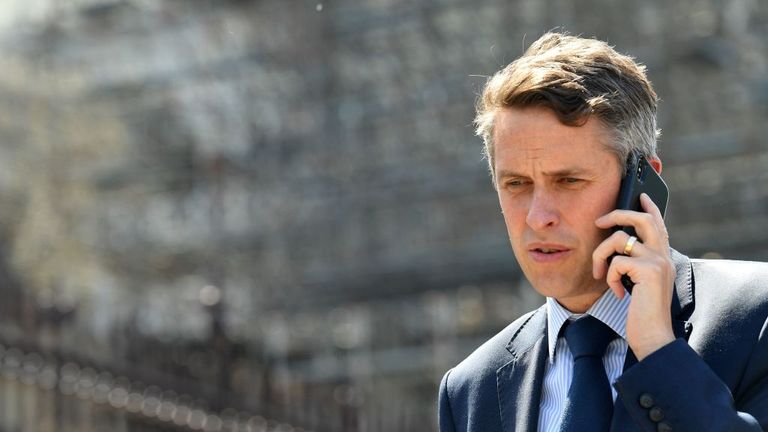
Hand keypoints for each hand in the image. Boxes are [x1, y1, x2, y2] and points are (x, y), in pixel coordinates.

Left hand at [592, 193, 675, 359]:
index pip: (658, 224)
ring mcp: (658, 261)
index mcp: (662, 257)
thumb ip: (634, 264)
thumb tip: (617, 245)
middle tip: (599, 221)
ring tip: (600, 275)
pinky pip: (615, 262)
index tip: (640, 196)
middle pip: (642, 219)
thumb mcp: (639, 283)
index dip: (649, 208)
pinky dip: (609, 277)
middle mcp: (663, 256)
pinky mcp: (649, 271)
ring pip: (619, 239)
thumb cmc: (642, 313)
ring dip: (600, 255)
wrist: (653, 336)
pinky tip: (619, 294)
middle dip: (617, 214)